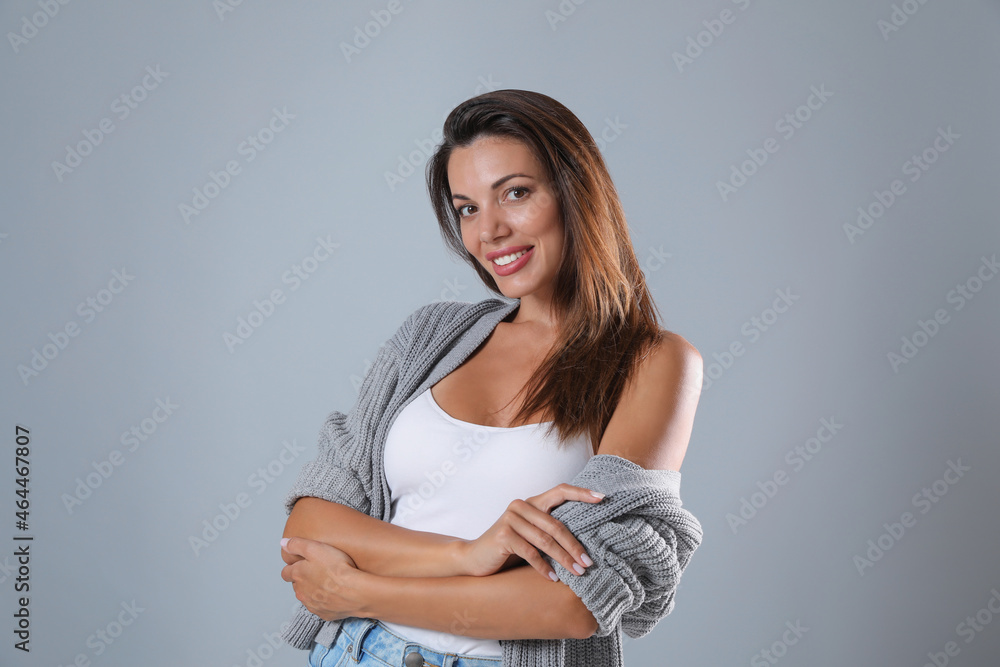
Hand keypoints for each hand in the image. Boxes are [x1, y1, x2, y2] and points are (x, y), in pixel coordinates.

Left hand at [280, 536, 369, 620]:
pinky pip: (321, 607)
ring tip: (328, 582)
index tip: (302, 564)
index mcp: (298, 576)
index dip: (292, 567)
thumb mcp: (315, 548)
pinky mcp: (324, 614)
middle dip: (304, 579)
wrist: (355, 591)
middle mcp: (301, 592)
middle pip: (297, 585)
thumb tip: (283, 543)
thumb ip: (297, 544)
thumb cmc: (337, 569)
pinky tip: (335, 594)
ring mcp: (312, 605)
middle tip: (318, 571)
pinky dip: (325, 601)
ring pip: (308, 597)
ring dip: (314, 591)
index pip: (286, 573)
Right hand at [458, 483, 604, 580]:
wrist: (474, 558)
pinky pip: (530, 553)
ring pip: (545, 540)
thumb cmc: (508, 549)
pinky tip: (553, 578)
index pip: (560, 491)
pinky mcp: (503, 535)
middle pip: (557, 525)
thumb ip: (549, 530)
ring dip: (563, 559)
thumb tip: (585, 542)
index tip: (602, 499)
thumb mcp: (531, 535)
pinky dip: (544, 567)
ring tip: (577, 573)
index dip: (581, 494)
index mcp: (531, 502)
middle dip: (575, 546)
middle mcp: (521, 506)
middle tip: (589, 563)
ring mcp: (510, 519)